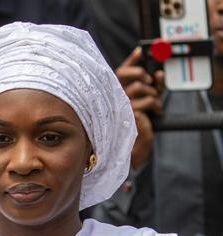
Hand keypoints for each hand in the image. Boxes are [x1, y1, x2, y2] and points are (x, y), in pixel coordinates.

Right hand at [117, 47, 164, 170]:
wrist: (132, 149)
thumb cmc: (138, 126)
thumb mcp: (147, 101)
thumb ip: (151, 86)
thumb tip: (158, 71)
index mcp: (115, 92)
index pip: (121, 70)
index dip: (131, 59)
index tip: (141, 50)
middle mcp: (113, 96)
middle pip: (131, 74)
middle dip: (145, 76)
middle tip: (152, 84)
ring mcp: (119, 104)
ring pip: (141, 87)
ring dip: (154, 94)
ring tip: (156, 106)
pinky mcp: (127, 112)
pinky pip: (146, 101)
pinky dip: (156, 105)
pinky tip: (156, 112)